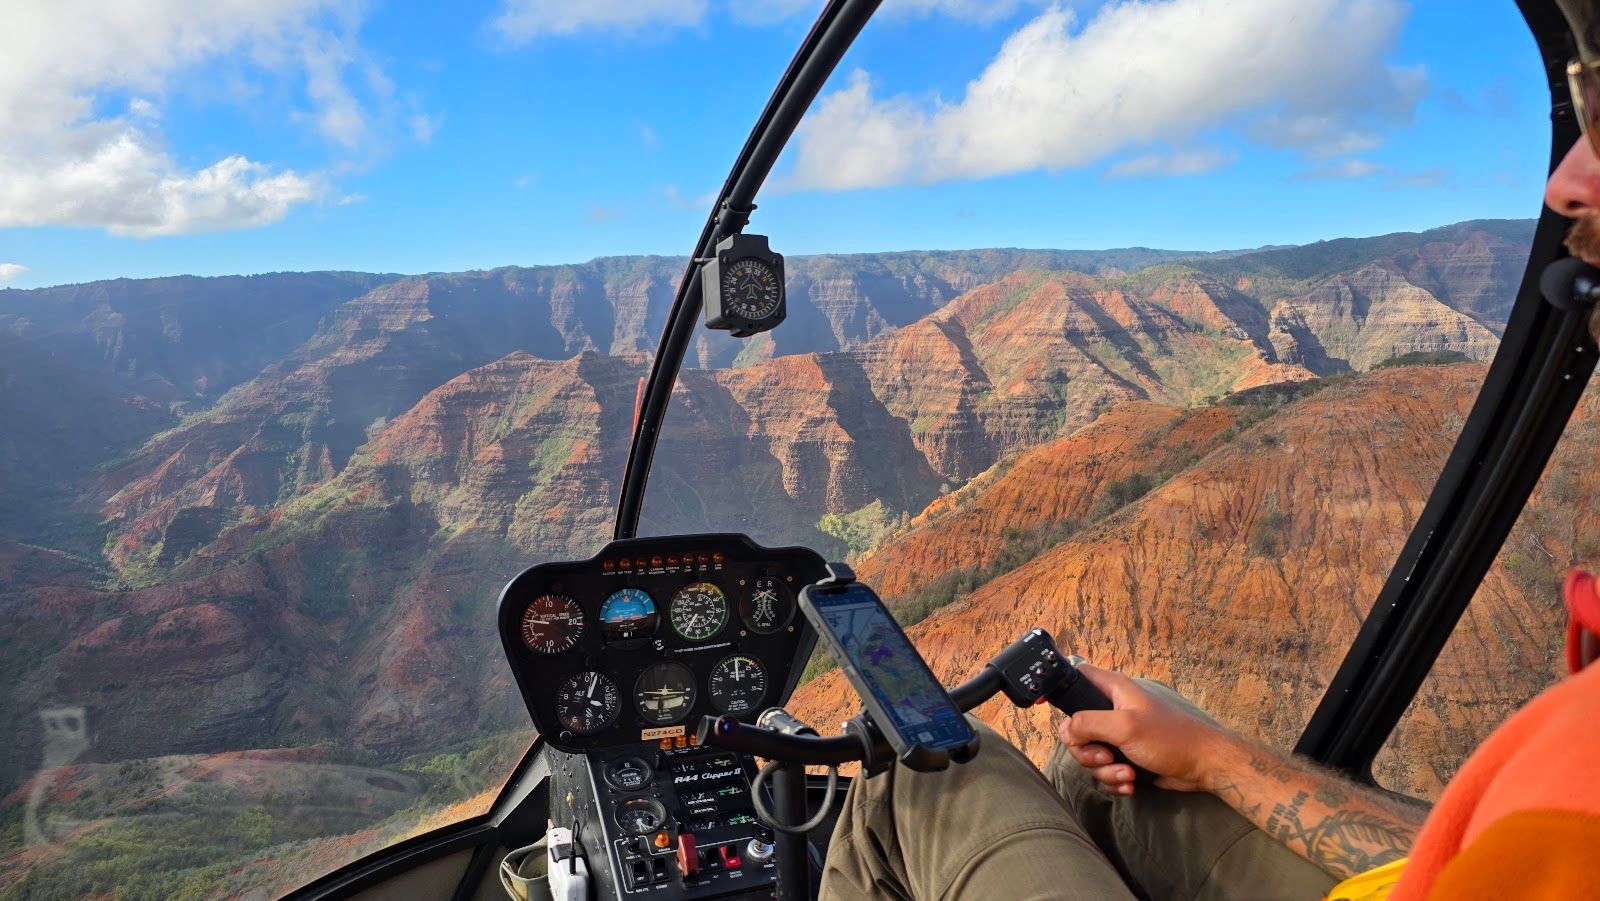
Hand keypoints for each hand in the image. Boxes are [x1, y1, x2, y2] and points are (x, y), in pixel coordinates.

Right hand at [1057, 665, 1239, 794]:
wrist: (1203, 767)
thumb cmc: (1171, 738)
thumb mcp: (1125, 726)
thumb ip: (1088, 723)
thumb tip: (1066, 731)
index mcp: (1113, 690)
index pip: (1075, 675)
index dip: (1058, 687)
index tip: (1043, 704)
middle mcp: (1112, 710)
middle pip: (1074, 728)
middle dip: (1087, 751)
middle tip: (1107, 755)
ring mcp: (1118, 735)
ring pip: (1089, 754)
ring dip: (1105, 771)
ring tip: (1128, 772)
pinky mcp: (1125, 757)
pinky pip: (1104, 771)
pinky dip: (1115, 780)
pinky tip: (1132, 782)